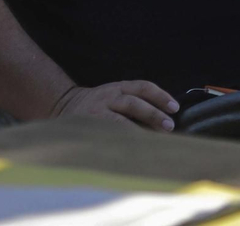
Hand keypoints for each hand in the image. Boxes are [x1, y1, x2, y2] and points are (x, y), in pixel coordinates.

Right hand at [52, 81, 178, 131]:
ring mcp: (97, 113)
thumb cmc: (100, 104)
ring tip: (154, 142)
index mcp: (118, 87)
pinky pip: (107, 136)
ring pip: (120, 121)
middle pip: (133, 103)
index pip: (143, 87)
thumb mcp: (115, 95)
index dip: (160, 96)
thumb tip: (164, 121)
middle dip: (153, 114)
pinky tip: (133, 152)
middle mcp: (108, 97)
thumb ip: (135, 103)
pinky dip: (121, 143)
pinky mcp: (89, 127)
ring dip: (139, 132)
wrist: (64, 103)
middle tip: (169, 126)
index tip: (175, 107)